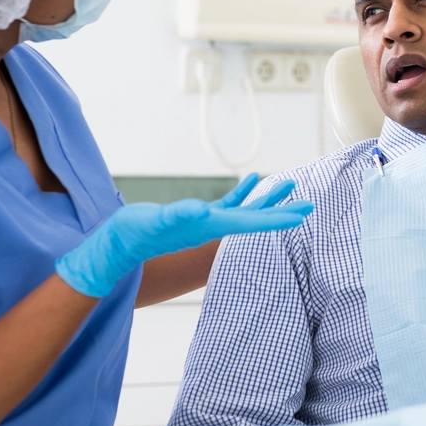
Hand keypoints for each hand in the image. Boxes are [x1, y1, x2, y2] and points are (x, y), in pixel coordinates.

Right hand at [56, 176, 312, 296]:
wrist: (117, 244)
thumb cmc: (135, 234)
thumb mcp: (156, 221)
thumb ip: (178, 215)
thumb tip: (201, 210)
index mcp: (210, 227)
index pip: (253, 223)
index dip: (279, 218)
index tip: (304, 213)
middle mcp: (213, 227)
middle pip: (257, 219)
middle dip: (282, 210)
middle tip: (308, 203)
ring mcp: (206, 224)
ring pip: (246, 210)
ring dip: (267, 198)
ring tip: (288, 183)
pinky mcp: (196, 218)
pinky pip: (228, 204)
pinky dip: (242, 193)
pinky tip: (251, 180)